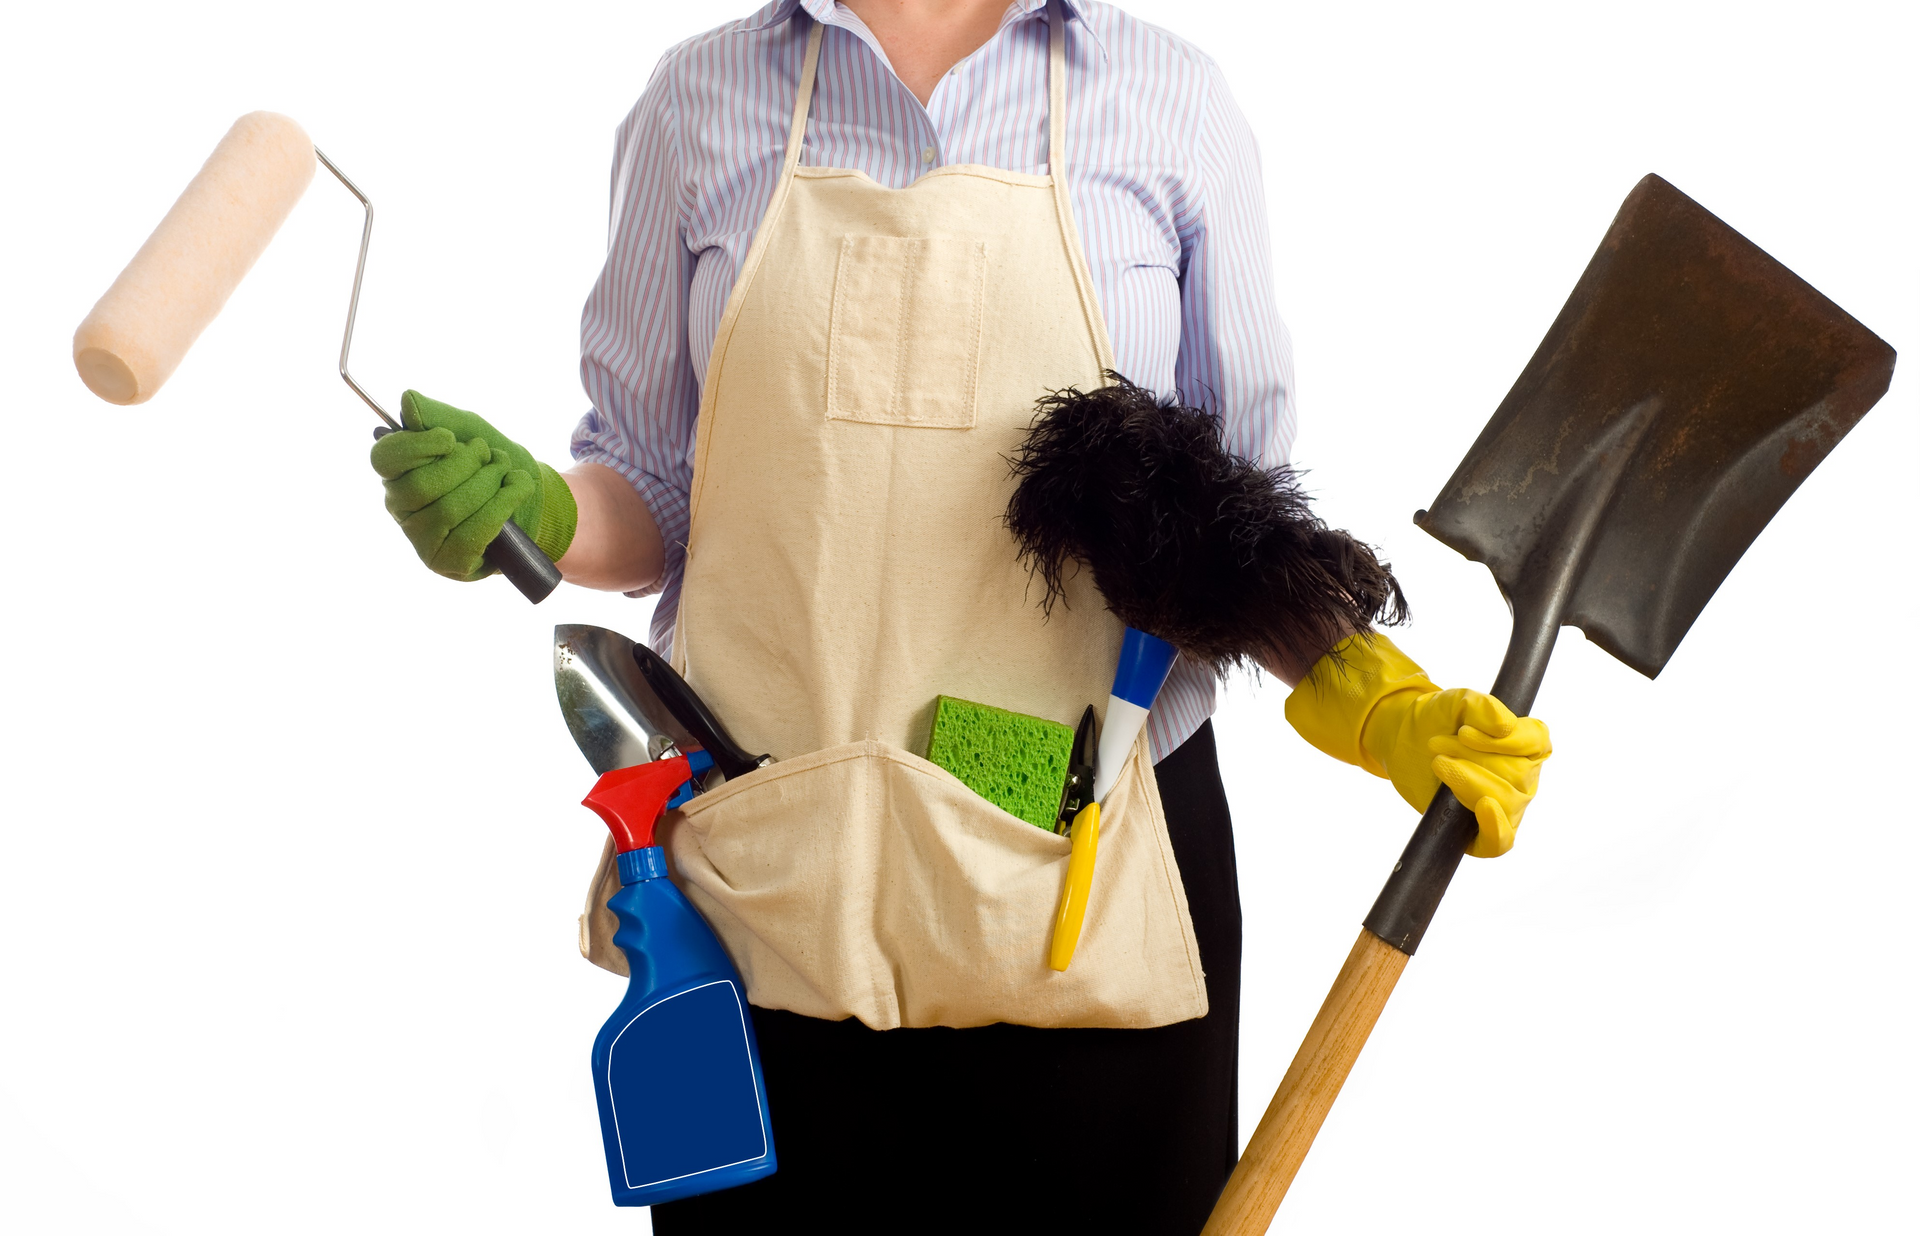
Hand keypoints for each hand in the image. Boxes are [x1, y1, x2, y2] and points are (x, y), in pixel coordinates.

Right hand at [370, 390, 575, 580]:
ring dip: (488, 485)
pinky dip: (499, 509)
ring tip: (507, 473)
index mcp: (398, 473)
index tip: (450, 438)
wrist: (531, 500)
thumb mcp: (471, 431)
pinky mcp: (448, 562)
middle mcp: (402, 509)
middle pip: (420, 486)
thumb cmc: (491, 465)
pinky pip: (470, 537)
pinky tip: (515, 492)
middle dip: (464, 466)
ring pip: (448, 511)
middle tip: (491, 455)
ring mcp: (422, 540)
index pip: (385, 460)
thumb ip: (439, 416)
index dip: (416, 447)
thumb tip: (407, 402)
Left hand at [1363, 685, 1550, 858]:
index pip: (1535, 743)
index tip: (1465, 732)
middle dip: (1470, 757)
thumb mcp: (1456, 702)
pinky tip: (1482, 807)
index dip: (1502, 741)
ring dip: (1467, 781)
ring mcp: (1507, 806)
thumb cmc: (1438, 721)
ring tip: (1439, 763)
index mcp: (1528, 744)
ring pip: (1506, 802)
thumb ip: (1482, 706)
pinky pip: (1501, 842)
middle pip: (1516, 773)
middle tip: (1437, 744)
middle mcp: (1525, 777)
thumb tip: (1505, 726)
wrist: (1405, 741)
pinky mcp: (1482, 830)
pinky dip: (1495, 829)